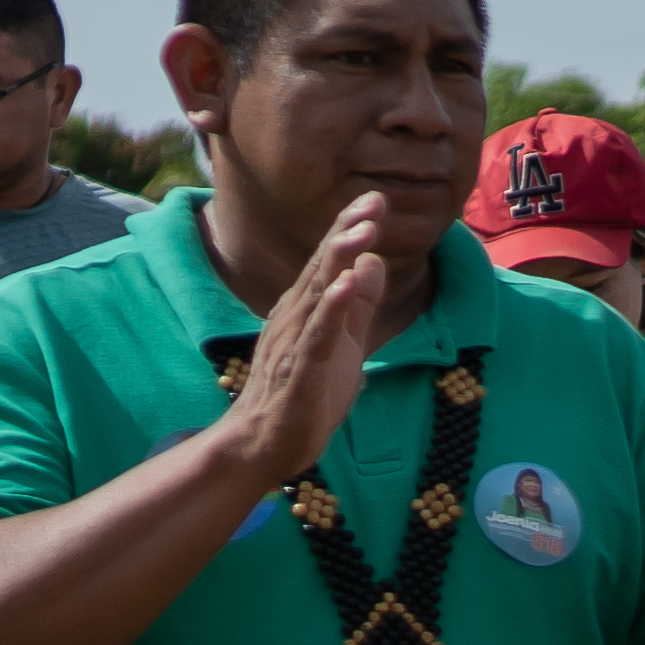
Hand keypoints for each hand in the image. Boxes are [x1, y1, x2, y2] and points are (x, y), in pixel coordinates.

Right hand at [212, 193, 409, 490]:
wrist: (267, 445)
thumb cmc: (305, 394)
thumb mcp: (345, 342)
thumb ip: (359, 305)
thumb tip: (373, 263)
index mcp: (306, 310)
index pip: (330, 262)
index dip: (351, 229)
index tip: (376, 199)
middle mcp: (294, 318)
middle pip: (322, 267)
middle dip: (347, 232)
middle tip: (372, 200)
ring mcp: (294, 343)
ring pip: (317, 294)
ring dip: (339, 261)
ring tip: (362, 231)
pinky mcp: (298, 372)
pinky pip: (316, 336)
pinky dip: (330, 310)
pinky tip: (346, 286)